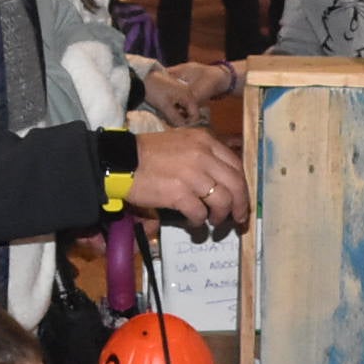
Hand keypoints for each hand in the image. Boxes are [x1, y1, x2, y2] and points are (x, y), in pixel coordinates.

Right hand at [127, 127, 249, 228]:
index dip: (242, 187)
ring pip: (223, 201)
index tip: (241, 199)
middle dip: (241, 205)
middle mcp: (203, 155)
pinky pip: (200, 213)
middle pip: (236, 184)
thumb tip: (221, 179)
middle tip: (238, 218)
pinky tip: (194, 222)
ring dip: (221, 216)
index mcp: (205, 141)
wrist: (121, 160)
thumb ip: (204, 155)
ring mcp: (192, 174)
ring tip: (213, 222)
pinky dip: (200, 221)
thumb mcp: (182, 142)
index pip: (236, 166)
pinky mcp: (178, 193)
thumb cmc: (149, 153)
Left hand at [142, 65, 207, 125]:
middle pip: (190, 111)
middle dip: (182, 119)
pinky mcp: (175, 90)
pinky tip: (165, 109)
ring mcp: (182, 90)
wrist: (143, 77)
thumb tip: (182, 127)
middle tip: (171, 122)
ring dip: (177, 114)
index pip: (195, 115)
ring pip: (183, 107)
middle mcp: (188, 93)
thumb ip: (175, 118)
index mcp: (188, 96)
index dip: (189, 123)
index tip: (178, 127)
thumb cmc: (155, 90)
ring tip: (166, 116)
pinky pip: (178, 102)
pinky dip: (174, 108)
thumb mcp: (165, 106)